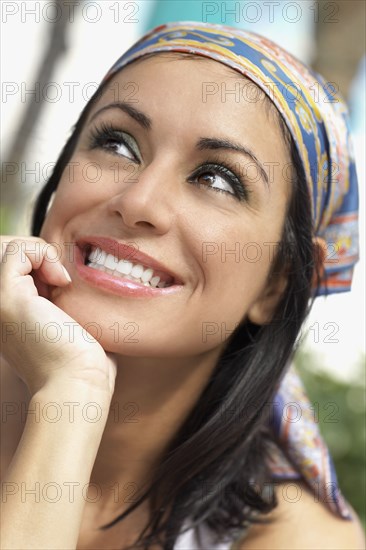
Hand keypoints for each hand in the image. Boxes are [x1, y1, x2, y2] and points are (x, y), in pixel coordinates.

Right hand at [0, 236, 116, 398]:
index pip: (11, 266)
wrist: (78, 381)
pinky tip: (61, 281)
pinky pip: (15, 249)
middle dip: (35, 255)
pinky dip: (43, 253)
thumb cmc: (80, 359)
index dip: (37, 263)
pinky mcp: (6, 297)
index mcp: (4, 313)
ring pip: (6, 248)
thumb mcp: (64, 321)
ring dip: (40, 254)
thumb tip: (62, 274)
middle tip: (60, 281)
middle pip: (3, 253)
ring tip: (60, 281)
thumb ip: (53, 297)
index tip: (61, 286)